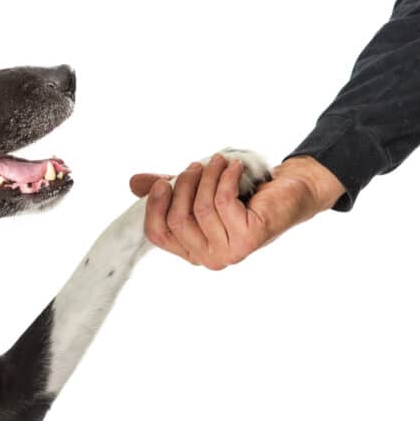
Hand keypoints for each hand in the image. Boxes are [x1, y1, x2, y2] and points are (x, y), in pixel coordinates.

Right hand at [129, 155, 344, 269]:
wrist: (286, 193)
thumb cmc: (239, 194)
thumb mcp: (196, 190)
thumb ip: (165, 189)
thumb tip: (133, 183)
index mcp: (190, 250)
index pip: (156, 232)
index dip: (155, 204)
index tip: (164, 181)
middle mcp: (208, 258)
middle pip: (177, 218)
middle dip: (183, 185)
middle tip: (196, 165)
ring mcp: (229, 252)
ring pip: (200, 208)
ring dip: (207, 177)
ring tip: (218, 162)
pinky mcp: (248, 239)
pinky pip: (222, 201)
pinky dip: (225, 178)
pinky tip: (233, 168)